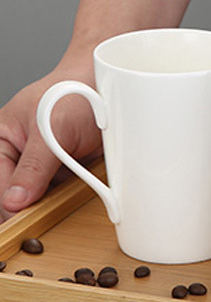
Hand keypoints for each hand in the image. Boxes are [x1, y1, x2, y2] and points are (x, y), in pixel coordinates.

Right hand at [0, 63, 101, 220]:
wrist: (108, 86)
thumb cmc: (75, 93)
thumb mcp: (52, 128)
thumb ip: (33, 165)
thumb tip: (14, 200)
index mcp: (2, 138)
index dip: (7, 201)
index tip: (21, 214)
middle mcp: (19, 153)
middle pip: (16, 193)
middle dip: (30, 204)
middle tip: (42, 215)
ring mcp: (43, 163)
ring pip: (39, 197)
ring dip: (51, 202)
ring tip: (65, 191)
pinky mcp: (66, 170)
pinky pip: (62, 193)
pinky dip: (69, 196)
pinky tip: (78, 188)